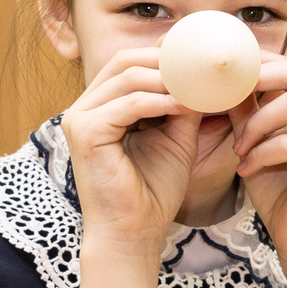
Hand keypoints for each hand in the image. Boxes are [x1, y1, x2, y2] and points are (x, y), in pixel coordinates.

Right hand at [60, 47, 198, 261]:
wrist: (134, 234)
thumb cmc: (152, 191)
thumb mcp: (176, 136)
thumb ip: (184, 102)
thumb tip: (207, 71)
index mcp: (101, 105)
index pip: (130, 62)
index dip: (165, 53)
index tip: (201, 54)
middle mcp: (85, 107)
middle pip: (125, 60)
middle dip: (166, 59)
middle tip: (202, 64)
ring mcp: (79, 118)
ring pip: (127, 77)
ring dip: (169, 79)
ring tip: (201, 84)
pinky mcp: (84, 133)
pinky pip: (128, 104)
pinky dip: (160, 102)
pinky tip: (186, 106)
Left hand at [229, 57, 286, 270]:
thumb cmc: (282, 192)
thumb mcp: (259, 142)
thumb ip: (250, 110)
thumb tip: (224, 76)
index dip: (262, 63)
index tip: (228, 71)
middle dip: (258, 80)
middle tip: (225, 95)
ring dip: (256, 124)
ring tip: (239, 148)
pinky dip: (260, 153)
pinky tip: (246, 170)